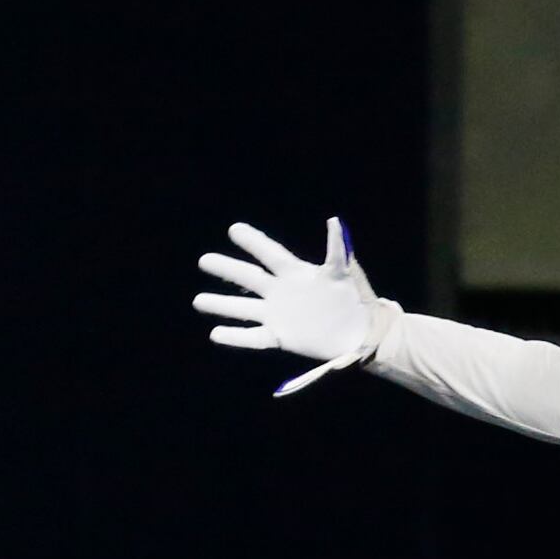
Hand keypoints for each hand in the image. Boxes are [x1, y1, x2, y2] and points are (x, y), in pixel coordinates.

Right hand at [195, 218, 382, 395]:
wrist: (361, 331)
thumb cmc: (356, 297)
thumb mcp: (347, 272)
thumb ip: (337, 249)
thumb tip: (335, 221)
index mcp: (296, 273)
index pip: (270, 254)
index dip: (253, 242)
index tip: (234, 229)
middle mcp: (281, 291)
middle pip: (248, 278)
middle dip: (226, 269)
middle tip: (204, 260)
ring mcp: (278, 315)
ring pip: (244, 309)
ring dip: (221, 304)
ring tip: (198, 301)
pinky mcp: (280, 337)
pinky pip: (254, 337)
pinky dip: (236, 337)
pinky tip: (216, 334)